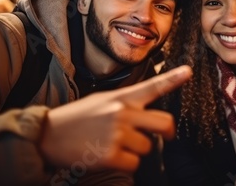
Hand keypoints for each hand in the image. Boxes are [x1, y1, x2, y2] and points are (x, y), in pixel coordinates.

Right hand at [39, 65, 191, 171]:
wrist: (46, 135)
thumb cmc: (76, 118)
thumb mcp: (101, 101)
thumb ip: (125, 103)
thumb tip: (145, 112)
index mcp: (121, 98)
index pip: (153, 86)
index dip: (173, 78)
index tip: (188, 71)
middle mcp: (122, 113)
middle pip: (164, 123)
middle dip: (168, 133)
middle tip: (165, 136)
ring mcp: (117, 134)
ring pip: (148, 147)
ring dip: (137, 151)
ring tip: (116, 146)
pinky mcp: (110, 154)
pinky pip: (134, 164)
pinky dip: (126, 165)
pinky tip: (110, 157)